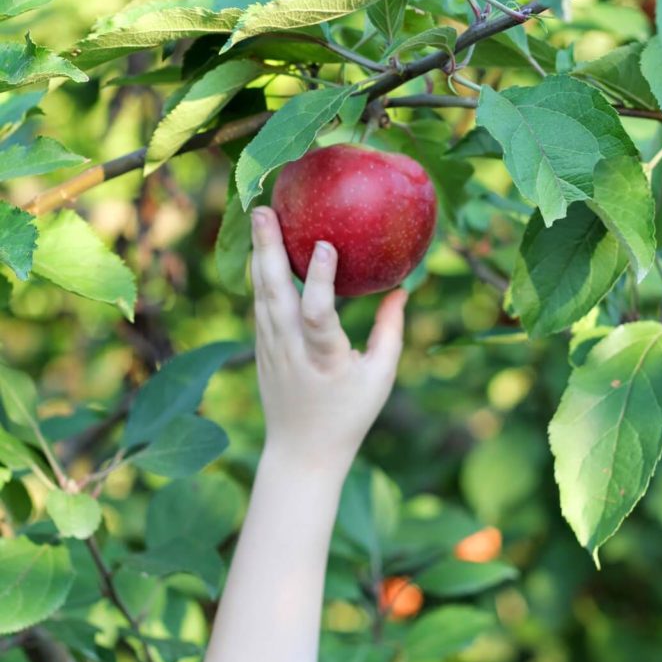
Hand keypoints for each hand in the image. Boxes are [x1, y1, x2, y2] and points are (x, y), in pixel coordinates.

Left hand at [251, 206, 406, 475]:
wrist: (300, 452)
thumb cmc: (349, 415)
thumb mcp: (380, 378)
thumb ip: (391, 332)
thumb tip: (403, 287)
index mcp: (325, 360)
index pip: (317, 315)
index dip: (318, 280)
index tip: (324, 245)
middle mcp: (291, 350)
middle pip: (275, 294)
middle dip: (268, 249)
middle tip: (263, 210)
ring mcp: (270, 348)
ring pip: (260, 294)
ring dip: (259, 254)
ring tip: (259, 215)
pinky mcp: (261, 347)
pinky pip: (259, 303)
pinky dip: (259, 273)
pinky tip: (262, 246)